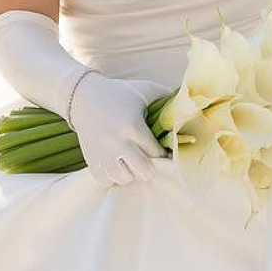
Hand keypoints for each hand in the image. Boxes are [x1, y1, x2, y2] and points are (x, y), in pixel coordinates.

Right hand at [65, 72, 164, 187]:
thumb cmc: (119, 92)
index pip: (157, 153)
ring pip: (124, 179)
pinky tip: (116, 164)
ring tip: (130, 161)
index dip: (164, 154)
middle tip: (148, 158)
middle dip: (150, 166)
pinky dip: (112, 177)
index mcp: (133, 127)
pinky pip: (105, 181)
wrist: (82, 97)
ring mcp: (102, 154)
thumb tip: (189, 102)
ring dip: (131, 173)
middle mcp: (117, 143)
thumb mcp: (144, 89)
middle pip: (143, 171)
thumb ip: (167, 96)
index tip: (165, 152)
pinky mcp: (91, 160)